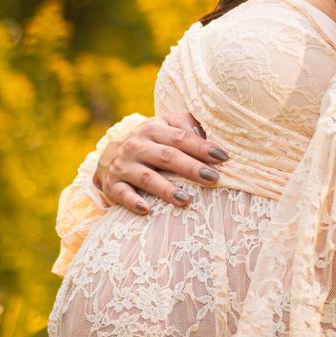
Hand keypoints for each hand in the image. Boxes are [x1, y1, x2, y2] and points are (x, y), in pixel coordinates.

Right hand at [99, 112, 227, 214]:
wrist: (112, 156)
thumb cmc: (152, 143)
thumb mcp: (166, 127)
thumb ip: (186, 126)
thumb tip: (209, 135)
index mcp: (152, 128)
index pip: (181, 137)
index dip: (202, 147)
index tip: (223, 157)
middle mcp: (136, 145)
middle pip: (167, 156)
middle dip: (191, 168)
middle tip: (212, 179)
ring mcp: (123, 165)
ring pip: (147, 177)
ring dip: (166, 189)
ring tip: (186, 199)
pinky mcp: (112, 184)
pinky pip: (122, 194)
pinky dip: (133, 202)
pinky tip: (147, 210)